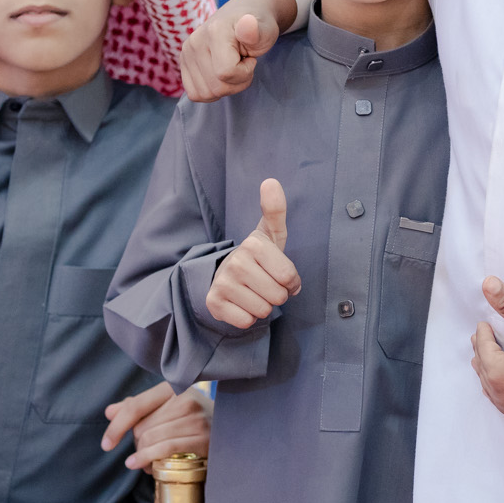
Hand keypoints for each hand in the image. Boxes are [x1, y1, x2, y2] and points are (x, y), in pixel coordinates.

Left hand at [103, 381, 211, 469]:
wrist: (229, 434)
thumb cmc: (191, 422)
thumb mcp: (166, 411)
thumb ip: (138, 408)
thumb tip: (109, 412)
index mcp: (172, 388)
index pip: (135, 406)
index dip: (117, 426)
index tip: (106, 444)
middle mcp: (185, 398)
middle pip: (141, 427)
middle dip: (137, 446)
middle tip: (143, 455)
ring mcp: (196, 417)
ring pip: (151, 439)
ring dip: (144, 456)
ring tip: (148, 463)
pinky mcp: (203, 437)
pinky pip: (166, 448)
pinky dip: (149, 458)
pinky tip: (142, 466)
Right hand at [180, 0, 292, 101]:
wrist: (246, 15)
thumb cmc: (259, 27)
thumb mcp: (266, 30)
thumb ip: (257, 32)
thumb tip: (248, 23)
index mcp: (214, 30)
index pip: (226, 73)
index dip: (245, 72)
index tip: (251, 58)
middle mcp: (195, 41)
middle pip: (216, 87)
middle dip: (238, 82)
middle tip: (244, 64)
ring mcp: (186, 53)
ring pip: (205, 94)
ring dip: (226, 88)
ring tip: (233, 67)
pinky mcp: (183, 63)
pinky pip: (195, 93)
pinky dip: (212, 91)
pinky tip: (221, 75)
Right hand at [204, 179, 300, 328]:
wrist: (227, 275)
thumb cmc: (258, 256)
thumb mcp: (270, 233)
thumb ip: (275, 210)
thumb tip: (270, 181)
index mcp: (253, 244)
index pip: (288, 277)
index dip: (290, 281)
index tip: (278, 273)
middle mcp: (235, 261)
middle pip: (277, 296)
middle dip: (276, 295)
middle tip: (265, 283)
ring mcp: (222, 283)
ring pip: (262, 311)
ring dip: (263, 306)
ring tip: (253, 292)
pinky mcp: (213, 303)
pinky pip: (246, 321)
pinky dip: (247, 317)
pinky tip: (241, 303)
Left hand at [470, 277, 503, 431]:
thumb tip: (487, 282)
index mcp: (496, 371)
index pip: (482, 346)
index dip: (482, 332)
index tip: (483, 324)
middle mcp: (499, 394)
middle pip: (483, 368)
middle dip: (481, 352)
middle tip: (480, 341)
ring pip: (491, 389)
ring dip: (488, 374)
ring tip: (487, 364)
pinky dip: (502, 394)